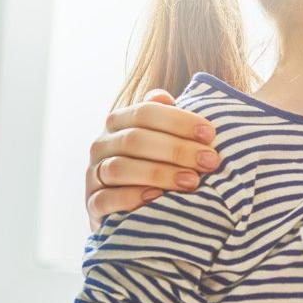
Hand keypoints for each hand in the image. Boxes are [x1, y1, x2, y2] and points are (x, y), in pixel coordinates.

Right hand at [85, 89, 220, 229]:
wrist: (132, 205)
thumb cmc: (155, 163)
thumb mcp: (162, 136)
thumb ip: (165, 116)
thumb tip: (165, 97)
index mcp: (119, 121)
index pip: (145, 111)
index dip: (178, 121)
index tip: (209, 134)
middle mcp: (102, 144)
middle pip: (135, 139)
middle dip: (177, 149)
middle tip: (209, 161)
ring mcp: (93, 174)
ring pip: (120, 168)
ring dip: (159, 173)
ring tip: (192, 182)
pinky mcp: (93, 203)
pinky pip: (106, 199)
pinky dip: (131, 197)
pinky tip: (157, 197)